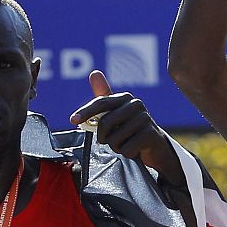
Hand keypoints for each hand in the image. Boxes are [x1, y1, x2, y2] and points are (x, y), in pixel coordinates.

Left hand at [70, 71, 183, 186]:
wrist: (153, 146)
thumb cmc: (129, 128)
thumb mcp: (115, 113)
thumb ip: (102, 99)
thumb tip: (94, 73)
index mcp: (126, 97)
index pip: (101, 102)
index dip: (86, 111)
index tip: (73, 120)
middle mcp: (136, 105)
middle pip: (105, 123)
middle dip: (102, 137)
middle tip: (108, 140)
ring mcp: (145, 119)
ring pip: (115, 139)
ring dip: (116, 147)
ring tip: (125, 143)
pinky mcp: (151, 135)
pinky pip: (127, 149)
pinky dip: (127, 153)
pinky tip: (134, 150)